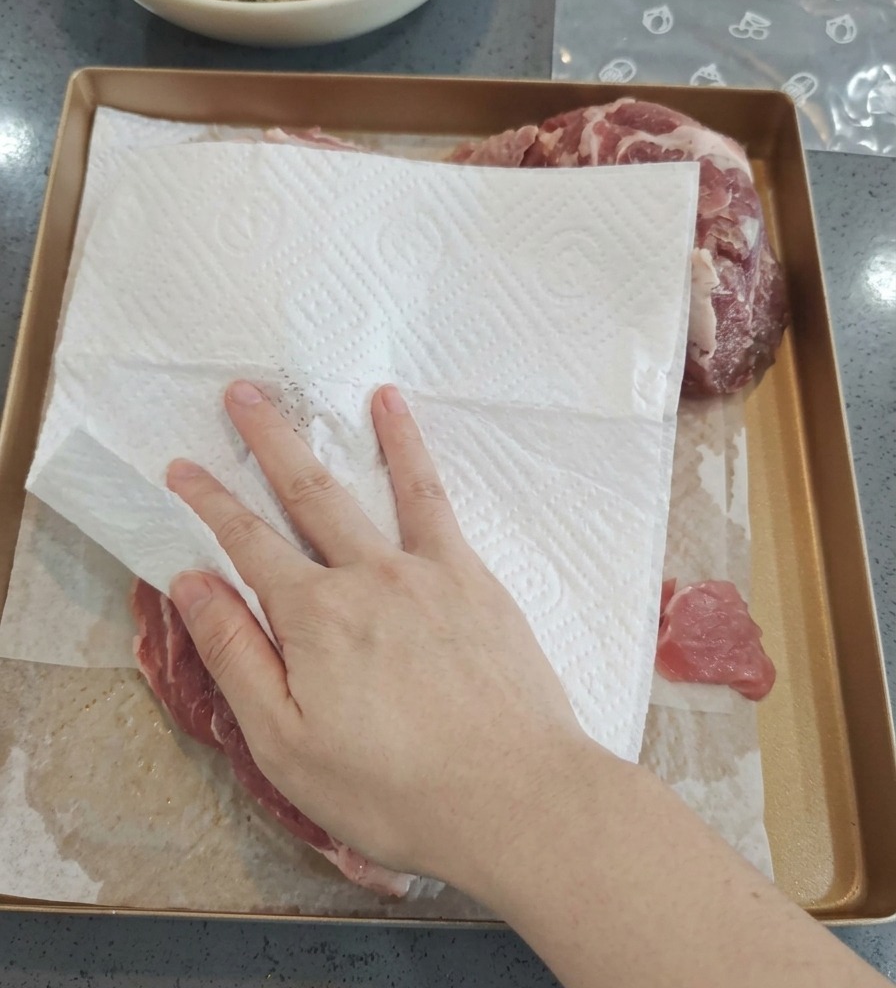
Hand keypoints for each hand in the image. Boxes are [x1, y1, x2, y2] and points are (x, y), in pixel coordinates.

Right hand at [167, 381, 583, 886]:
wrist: (514, 797)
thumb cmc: (394, 788)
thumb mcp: (287, 743)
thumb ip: (237, 656)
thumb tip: (193, 583)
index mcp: (315, 617)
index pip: (246, 543)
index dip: (208, 501)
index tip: (181, 466)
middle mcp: (368, 576)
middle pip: (307, 493)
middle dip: (268, 440)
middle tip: (243, 392)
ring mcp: (427, 571)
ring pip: (377, 485)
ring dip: (355, 434)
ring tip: (353, 388)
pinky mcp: (474, 579)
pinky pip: (438, 502)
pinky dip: (417, 456)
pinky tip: (409, 430)